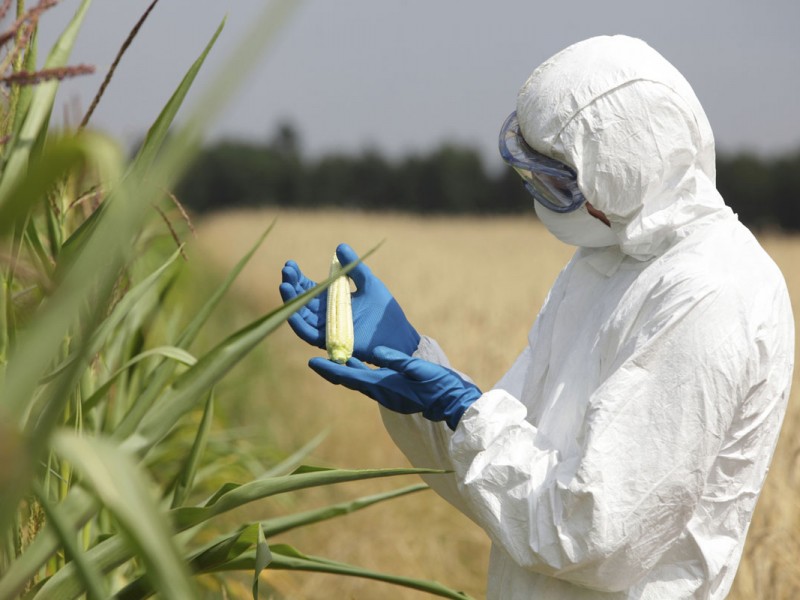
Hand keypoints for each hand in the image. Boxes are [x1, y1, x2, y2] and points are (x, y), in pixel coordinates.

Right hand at [279, 243, 420, 359]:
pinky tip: (291, 310)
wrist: (396, 334)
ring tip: (284, 285)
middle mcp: (324, 315)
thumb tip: (340, 246)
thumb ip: (354, 267)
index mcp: (331, 300)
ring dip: (290, 301)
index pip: (308, 288)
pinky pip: (308, 334)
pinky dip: (298, 323)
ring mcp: (325, 328)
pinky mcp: (329, 341)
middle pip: (301, 300)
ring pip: (300, 315)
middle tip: (287, 270)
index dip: (298, 277)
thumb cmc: (383, 310)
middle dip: (291, 285)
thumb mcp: (368, 282)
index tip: (290, 264)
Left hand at [309, 346, 481, 430]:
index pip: (350, 376)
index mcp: (383, 386)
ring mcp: (387, 394)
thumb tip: (375, 351)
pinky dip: (360, 370)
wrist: (453, 403)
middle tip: (315, 361)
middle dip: (332, 370)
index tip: (312, 362)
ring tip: (332, 357)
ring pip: (360, 380)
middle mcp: (381, 392)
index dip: (330, 369)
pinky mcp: (394, 392)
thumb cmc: (438, 385)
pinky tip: (358, 362)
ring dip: (345, 369)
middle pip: (350, 379)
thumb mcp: (418, 369)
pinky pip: (371, 380)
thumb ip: (397, 360)